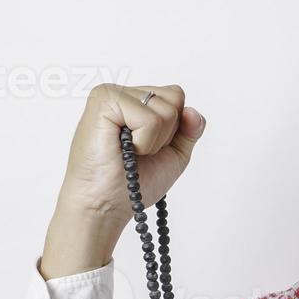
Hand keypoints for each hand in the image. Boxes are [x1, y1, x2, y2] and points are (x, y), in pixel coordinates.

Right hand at [59, 83, 205, 220]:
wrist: (104, 205)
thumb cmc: (132, 183)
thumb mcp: (174, 155)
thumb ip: (189, 130)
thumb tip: (194, 111)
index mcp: (137, 101)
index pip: (176, 96)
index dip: (173, 128)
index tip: (149, 147)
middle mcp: (124, 93)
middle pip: (174, 99)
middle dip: (165, 135)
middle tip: (137, 151)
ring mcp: (112, 94)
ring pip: (166, 110)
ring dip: (153, 142)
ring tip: (128, 151)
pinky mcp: (104, 101)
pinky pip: (150, 119)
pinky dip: (144, 143)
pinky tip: (122, 149)